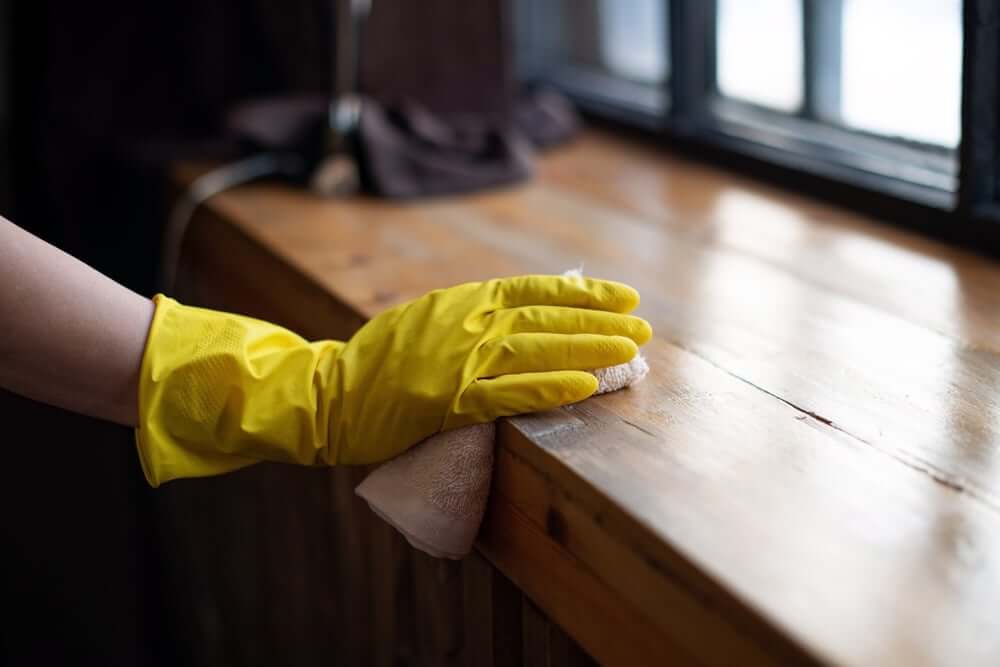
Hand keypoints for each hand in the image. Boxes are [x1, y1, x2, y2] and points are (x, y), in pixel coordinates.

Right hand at [135, 275, 650, 485]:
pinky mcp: (447, 400)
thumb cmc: (382, 360)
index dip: (585, 293)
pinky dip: (549, 389)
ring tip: (631, 355)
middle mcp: (466, 322)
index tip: (626, 296)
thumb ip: (477, 314)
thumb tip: (530, 312)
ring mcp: (457, 359)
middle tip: (645, 329)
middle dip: (600, 323)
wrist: (326, 393)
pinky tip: (585, 388)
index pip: (537, 289)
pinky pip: (508, 393)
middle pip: (547, 318)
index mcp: (464, 300)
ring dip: (588, 352)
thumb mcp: (431, 319)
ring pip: (536, 350)